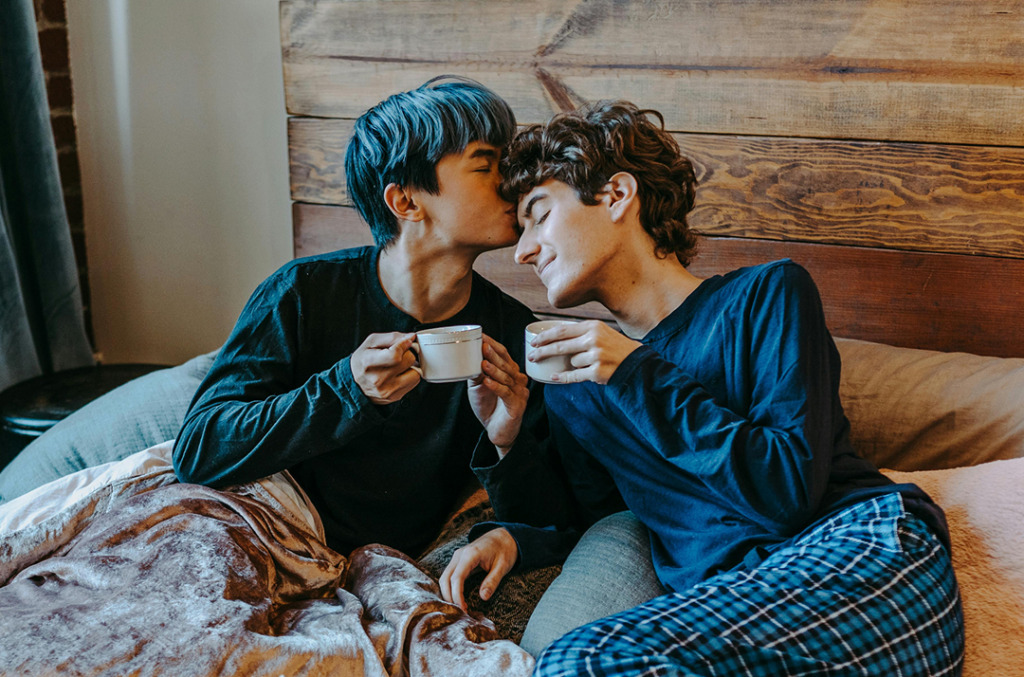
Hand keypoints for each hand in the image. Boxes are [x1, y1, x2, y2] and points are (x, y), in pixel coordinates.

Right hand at [349, 332, 420, 404]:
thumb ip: (392, 337)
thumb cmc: (363, 360)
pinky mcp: (395, 397)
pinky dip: (410, 375)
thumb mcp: (371, 343)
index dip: (404, 345)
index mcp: (369, 363)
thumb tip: (411, 337)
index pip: (395, 355)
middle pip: (409, 361)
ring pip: (415, 373)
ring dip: (411, 366)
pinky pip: (414, 382)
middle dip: (408, 353)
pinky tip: (400, 373)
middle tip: (401, 353)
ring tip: (400, 364)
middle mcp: (378, 379)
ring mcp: (387, 390)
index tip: (406, 342)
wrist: (355, 384)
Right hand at [439, 527, 517, 610]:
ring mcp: (457, 557)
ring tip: (458, 609)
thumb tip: (483, 597)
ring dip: (448, 594)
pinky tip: (457, 600)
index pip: (457, 578)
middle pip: (445, 579)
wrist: (503, 537)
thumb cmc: (504, 550)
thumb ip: (492, 581)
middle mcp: (459, 555)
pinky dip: (450, 588)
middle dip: (449, 597)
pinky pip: (449, 576)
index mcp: (470, 554)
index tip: (463, 610)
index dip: (457, 596)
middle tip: (458, 613)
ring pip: (444, 578)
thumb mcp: (503, 566)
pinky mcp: (458, 561)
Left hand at [467, 335, 529, 457]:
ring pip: (507, 378)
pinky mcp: (517, 406)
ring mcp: (519, 393)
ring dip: (494, 370)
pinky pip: (506, 393)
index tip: (482, 336)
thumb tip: (468, 358)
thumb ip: (477, 373)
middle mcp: (518, 381)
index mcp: (511, 373)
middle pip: (507, 364)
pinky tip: (487, 381)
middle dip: (494, 354)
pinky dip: (496, 387)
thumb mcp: (479, 387)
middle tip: (483, 345)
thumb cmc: (489, 407)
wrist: (497, 432)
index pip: (504, 355)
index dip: (494, 345)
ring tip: (483, 363)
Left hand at [528, 320, 640, 384]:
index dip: (545, 336)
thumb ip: (580, 332)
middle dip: (542, 351)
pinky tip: (554, 377)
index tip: (534, 341)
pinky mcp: (597, 372)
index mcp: (592, 326)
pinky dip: (563, 377)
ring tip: (590, 363)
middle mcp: (593, 339)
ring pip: (571, 362)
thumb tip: (553, 335)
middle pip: (560, 346)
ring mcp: (595, 356)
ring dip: (574, 364)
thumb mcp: (600, 331)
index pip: (562, 330)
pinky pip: (574, 375)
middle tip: (531, 355)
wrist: (635, 362)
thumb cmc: (615, 347)